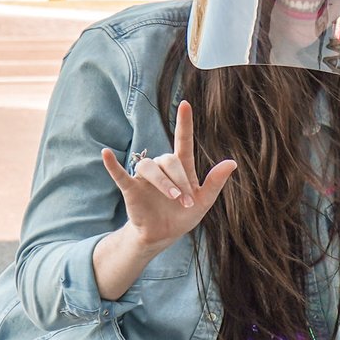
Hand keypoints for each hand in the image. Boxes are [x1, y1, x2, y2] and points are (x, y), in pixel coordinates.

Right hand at [101, 100, 236, 250]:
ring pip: (150, 167)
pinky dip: (112, 165)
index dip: (184, 123)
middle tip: (187, 201)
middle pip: (170, 161)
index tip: (185, 104)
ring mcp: (145, 177)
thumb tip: (233, 162)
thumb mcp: (204, 201)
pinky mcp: (130, 188)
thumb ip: (216, 182)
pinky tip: (106, 154)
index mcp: (182, 168)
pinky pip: (120, 173)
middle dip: (181, 180)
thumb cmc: (184, 215)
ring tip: (175, 198)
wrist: (163, 235)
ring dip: (163, 182)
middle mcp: (162, 168)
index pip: (183, 141)